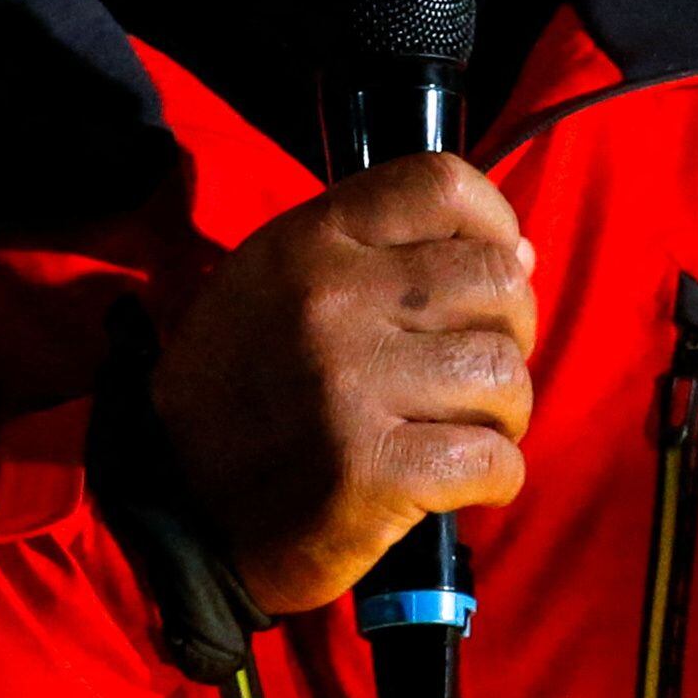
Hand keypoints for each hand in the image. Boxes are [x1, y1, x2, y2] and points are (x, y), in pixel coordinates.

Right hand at [150, 153, 534, 617]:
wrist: (177, 512)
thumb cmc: (245, 396)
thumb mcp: (282, 289)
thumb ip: (388, 257)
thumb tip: (520, 252)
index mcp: (309, 242)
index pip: (442, 185)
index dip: (495, 225)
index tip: (491, 274)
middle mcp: (330, 299)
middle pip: (496, 283)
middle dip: (509, 336)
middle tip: (472, 378)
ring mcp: (349, 384)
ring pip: (503, 375)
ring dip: (503, 415)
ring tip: (461, 433)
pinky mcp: (369, 470)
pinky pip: (492, 459)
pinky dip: (496, 478)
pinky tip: (457, 484)